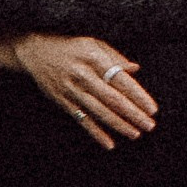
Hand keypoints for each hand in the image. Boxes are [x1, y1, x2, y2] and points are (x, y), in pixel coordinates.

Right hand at [11, 32, 157, 148]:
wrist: (34, 50)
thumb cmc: (70, 45)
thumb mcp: (93, 42)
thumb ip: (114, 56)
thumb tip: (135, 68)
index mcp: (93, 57)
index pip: (120, 79)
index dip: (138, 95)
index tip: (152, 108)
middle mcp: (83, 74)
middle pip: (112, 98)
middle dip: (133, 114)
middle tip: (149, 125)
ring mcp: (71, 89)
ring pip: (99, 111)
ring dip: (118, 125)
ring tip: (135, 134)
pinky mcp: (62, 100)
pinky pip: (82, 119)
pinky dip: (95, 133)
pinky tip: (109, 144)